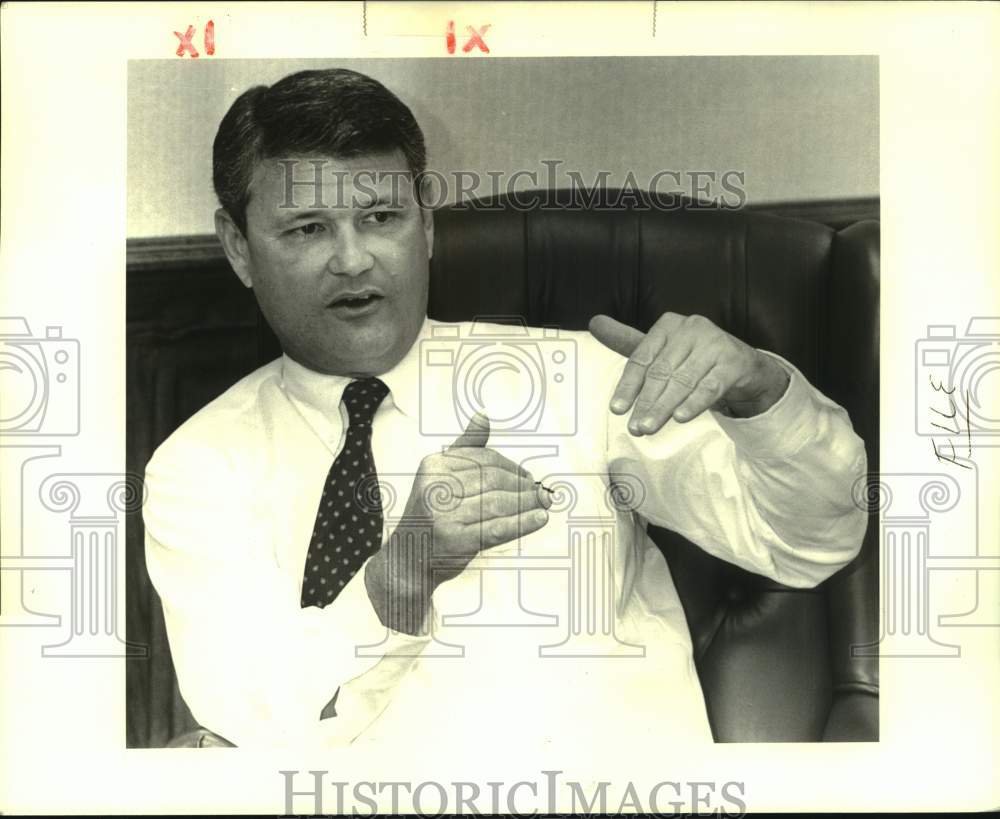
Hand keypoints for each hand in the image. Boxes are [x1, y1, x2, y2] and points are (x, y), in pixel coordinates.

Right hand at [365, 412, 550, 631]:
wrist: (409, 560)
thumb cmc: (432, 515)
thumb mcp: (441, 477)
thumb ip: (465, 448)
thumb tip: (484, 415)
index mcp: (433, 466)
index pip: (483, 459)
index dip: (511, 467)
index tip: (528, 477)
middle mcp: (434, 487)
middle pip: (493, 480)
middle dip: (522, 486)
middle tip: (540, 493)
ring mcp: (442, 515)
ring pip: (498, 503)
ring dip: (527, 503)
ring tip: (543, 505)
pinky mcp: (455, 540)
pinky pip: (497, 528)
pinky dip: (523, 523)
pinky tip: (540, 519)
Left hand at [589, 312, 789, 434]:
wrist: (742, 367)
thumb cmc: (694, 359)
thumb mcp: (660, 351)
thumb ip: (627, 341)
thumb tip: (594, 323)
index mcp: (668, 325)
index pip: (642, 358)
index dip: (627, 386)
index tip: (616, 409)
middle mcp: (692, 329)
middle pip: (661, 372)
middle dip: (645, 402)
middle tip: (634, 427)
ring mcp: (715, 344)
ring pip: (683, 381)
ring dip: (664, 407)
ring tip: (649, 427)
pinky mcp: (734, 362)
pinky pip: (710, 386)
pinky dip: (694, 403)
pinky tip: (680, 417)